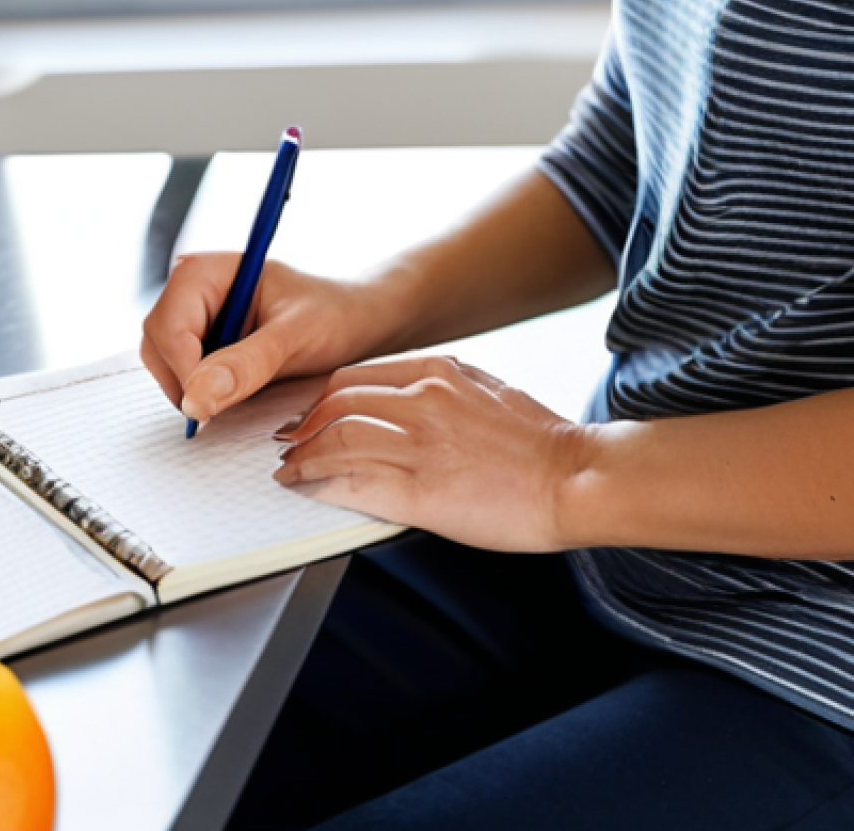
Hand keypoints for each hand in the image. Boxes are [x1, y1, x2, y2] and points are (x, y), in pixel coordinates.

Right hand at [142, 255, 401, 423]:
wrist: (356, 321)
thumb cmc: (334, 315)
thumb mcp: (296, 337)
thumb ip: (247, 364)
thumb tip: (195, 398)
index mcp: (206, 272)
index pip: (169, 327)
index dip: (185, 370)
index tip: (211, 405)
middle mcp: (191, 292)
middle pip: (158, 347)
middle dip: (188, 382)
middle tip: (229, 405)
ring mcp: (194, 319)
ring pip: (166, 367)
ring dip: (197, 389)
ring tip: (245, 391)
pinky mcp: (202, 344)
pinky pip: (184, 377)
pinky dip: (205, 393)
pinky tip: (240, 391)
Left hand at [273, 356, 583, 552]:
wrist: (576, 478)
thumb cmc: (540, 440)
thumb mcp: (488, 388)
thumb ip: (443, 384)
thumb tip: (405, 395)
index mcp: (437, 372)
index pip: (355, 377)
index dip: (320, 398)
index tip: (308, 414)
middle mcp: (421, 401)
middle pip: (335, 404)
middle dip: (302, 424)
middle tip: (287, 441)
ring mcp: (418, 445)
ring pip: (334, 441)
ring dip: (301, 457)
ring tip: (288, 471)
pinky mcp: (419, 492)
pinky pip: (351, 483)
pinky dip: (319, 484)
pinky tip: (308, 489)